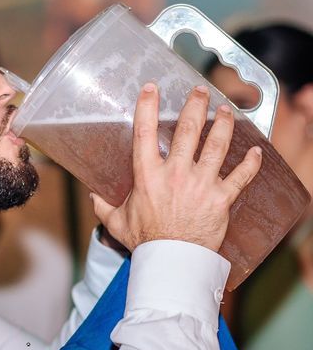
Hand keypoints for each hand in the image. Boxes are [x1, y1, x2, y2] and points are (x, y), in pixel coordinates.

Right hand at [91, 83, 261, 252]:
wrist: (172, 261)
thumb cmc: (145, 241)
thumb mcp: (116, 222)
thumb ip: (103, 207)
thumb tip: (93, 196)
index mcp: (148, 176)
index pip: (145, 133)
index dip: (147, 106)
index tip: (152, 88)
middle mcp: (175, 174)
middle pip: (187, 131)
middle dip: (195, 106)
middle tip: (200, 91)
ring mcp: (200, 184)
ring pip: (216, 146)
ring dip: (223, 124)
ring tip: (226, 111)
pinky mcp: (220, 198)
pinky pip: (240, 177)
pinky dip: (250, 164)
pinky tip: (256, 151)